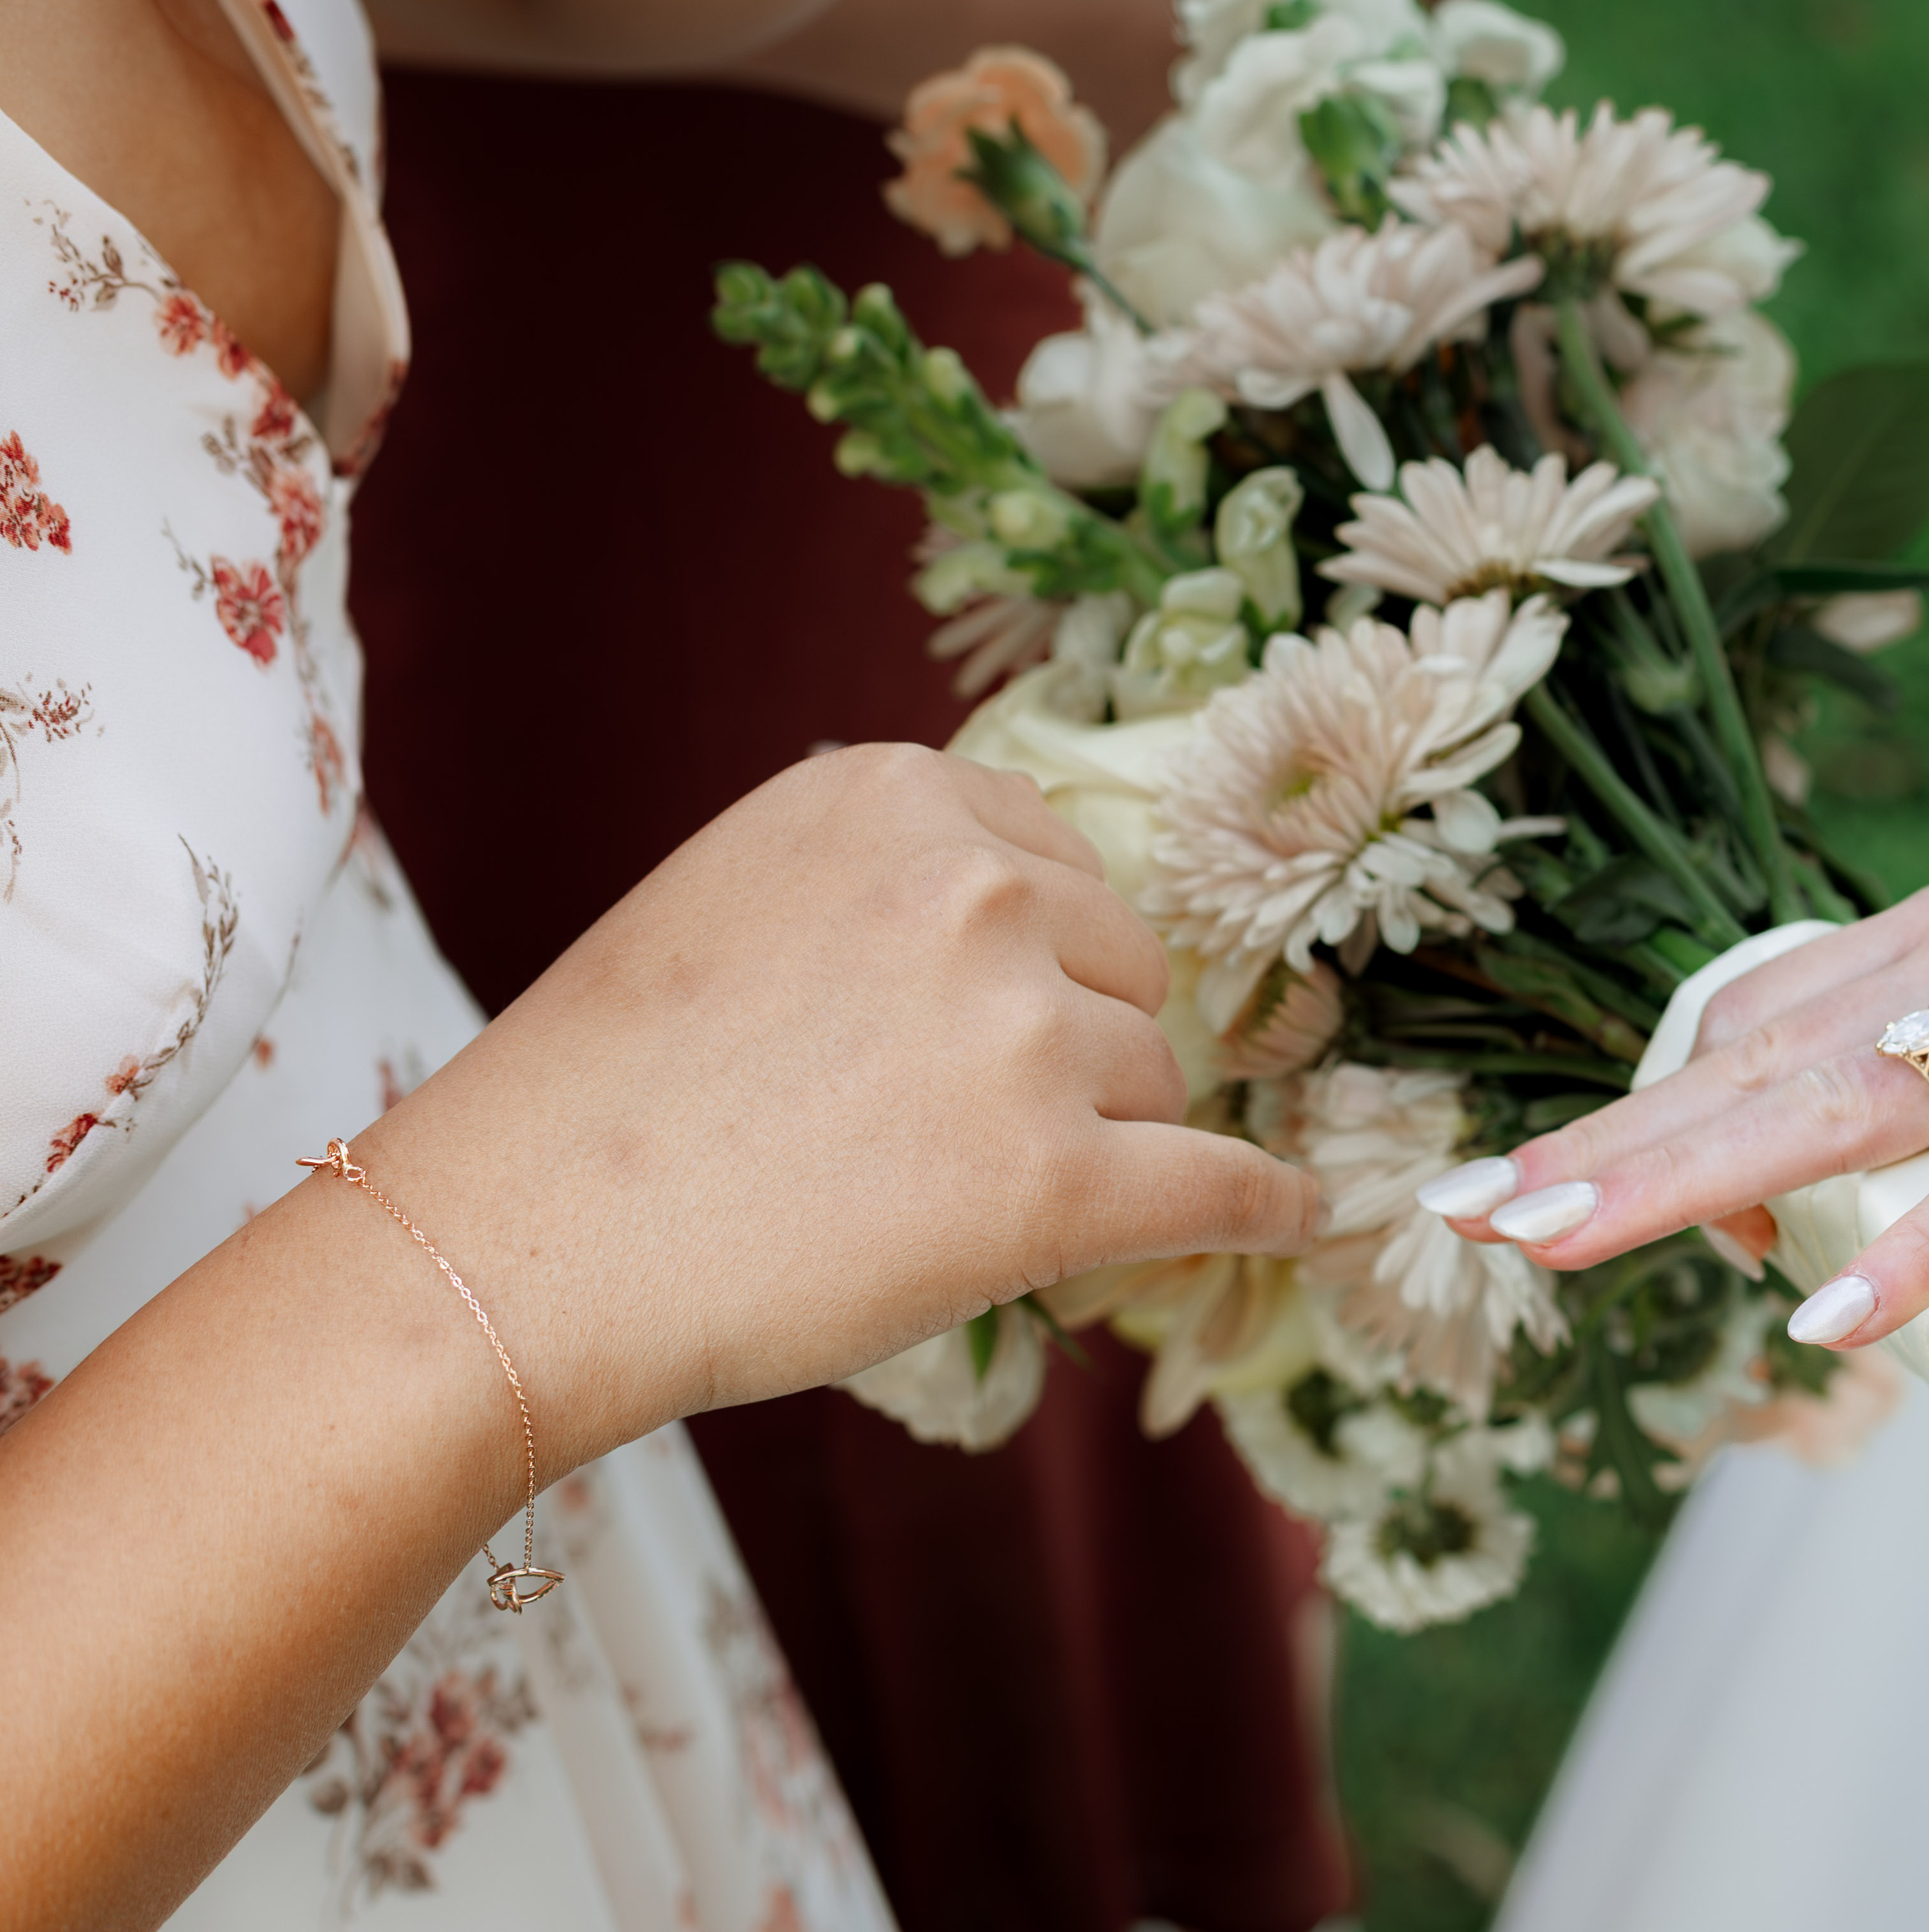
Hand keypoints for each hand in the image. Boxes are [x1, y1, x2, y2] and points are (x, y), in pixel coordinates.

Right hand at [353, 746, 1317, 1463]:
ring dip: (1087, 1142)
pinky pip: (1221, 1189)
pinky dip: (1266, 1209)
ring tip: (934, 1198)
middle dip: (1065, 1047)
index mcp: (899, 795)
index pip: (1059, 865)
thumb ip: (894, 873)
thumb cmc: (608, 1086)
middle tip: (922, 1131)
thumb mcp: (742, 889)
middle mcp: (980, 887)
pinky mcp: (1056, 1186)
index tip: (967, 1022)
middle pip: (1120, 971)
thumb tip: (1050, 906)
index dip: (1032, 959)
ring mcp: (1027, 1035)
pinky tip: (1301, 1219)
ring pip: (1149, 1086)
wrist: (517, 1243)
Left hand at [1442, 755, 1928, 1347]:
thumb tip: (1909, 1182)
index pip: (1763, 1021)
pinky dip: (1926, 1244)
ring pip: (1858, 1103)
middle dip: (1610, 1145)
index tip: (1518, 1185)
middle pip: (1765, 1059)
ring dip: (1697, 1180)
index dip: (1638, 1109)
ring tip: (1563, 1247)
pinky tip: (1831, 1313)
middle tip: (1470, 1220)